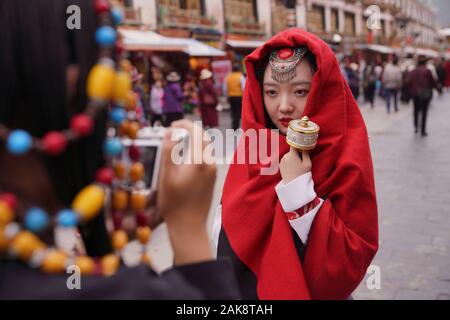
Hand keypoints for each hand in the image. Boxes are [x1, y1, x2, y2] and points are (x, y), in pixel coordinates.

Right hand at [157, 119, 215, 264]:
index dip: (183, 124)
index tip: (171, 126)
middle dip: (188, 131)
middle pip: (203, 137)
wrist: (189, 227)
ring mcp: (213, 172)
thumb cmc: (174, 204)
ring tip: (175, 146)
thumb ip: (167, 151)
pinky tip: (182, 161)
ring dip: (192, 142)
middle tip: (172, 133)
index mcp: (200, 161)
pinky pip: (205, 158)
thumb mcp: (165, 176)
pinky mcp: (212, 179)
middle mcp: (210, 164)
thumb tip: (170, 133)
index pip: (196, 131)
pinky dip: (195, 153)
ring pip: (204, 148)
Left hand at [279, 147, 311, 183]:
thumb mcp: (307, 163)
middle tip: (301, 162)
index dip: (298, 144)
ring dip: (292, 158)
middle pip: (292, 151)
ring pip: (288, 156)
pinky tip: (292, 169)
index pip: (294, 144)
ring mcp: (281, 161)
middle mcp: (285, 156)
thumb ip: (306, 153)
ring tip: (297, 167)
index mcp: (292, 155)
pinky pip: (286, 161)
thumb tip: (304, 146)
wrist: (293, 185)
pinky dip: (289, 163)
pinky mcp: (280, 166)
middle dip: (296, 154)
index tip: (302, 146)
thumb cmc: (302, 175)